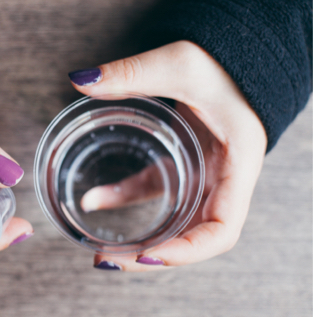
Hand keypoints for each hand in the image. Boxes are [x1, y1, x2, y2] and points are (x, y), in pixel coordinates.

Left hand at [69, 41, 266, 270]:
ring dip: (140, 239)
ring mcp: (202, 174)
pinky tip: (94, 201)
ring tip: (100, 252)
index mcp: (237, 164)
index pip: (223, 229)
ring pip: (174, 222)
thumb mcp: (180, 63)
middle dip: (153, 256)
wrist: (234, 54)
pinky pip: (154, 192)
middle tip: (107, 262)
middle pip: (195, 237)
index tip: (148, 254)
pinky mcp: (181, 164)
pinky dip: (126, 201)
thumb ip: (132, 72)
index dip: (189, 251)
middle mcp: (223, 179)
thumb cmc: (222, 61)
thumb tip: (80, 78)